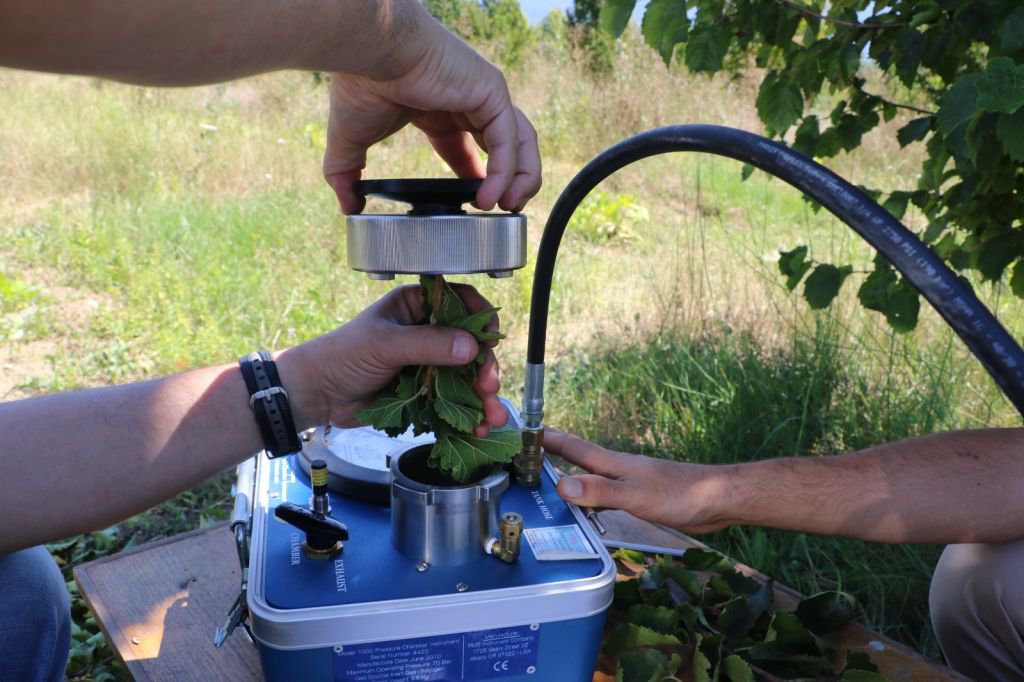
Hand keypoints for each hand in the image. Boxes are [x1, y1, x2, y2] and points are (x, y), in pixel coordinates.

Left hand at [279, 285, 507, 433]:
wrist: (317, 395)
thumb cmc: (342, 357)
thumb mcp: (385, 344)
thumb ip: (428, 344)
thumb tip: (471, 347)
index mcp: (416, 307)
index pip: (460, 302)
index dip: (480, 318)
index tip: (490, 340)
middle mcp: (427, 332)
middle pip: (470, 346)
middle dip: (484, 369)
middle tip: (489, 387)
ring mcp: (427, 364)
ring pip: (465, 378)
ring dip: (482, 398)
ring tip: (492, 418)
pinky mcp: (423, 392)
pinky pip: (452, 402)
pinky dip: (466, 416)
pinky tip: (477, 429)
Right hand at [322, 23, 540, 214]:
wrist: (368, 52)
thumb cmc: (359, 83)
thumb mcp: (350, 140)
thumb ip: (348, 175)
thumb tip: (347, 207)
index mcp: (441, 110)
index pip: (472, 149)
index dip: (479, 179)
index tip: (476, 204)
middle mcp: (468, 100)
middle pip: (507, 146)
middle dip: (511, 181)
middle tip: (503, 210)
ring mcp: (483, 94)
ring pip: (520, 142)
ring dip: (520, 178)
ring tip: (507, 207)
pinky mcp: (491, 92)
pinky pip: (509, 139)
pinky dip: (506, 171)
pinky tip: (490, 196)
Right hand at [545, 429, 732, 533]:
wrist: (717, 499)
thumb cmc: (680, 494)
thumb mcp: (634, 495)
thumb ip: (600, 491)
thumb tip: (562, 486)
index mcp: (613, 463)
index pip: (573, 447)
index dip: (548, 439)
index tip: (525, 432)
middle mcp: (618, 470)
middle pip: (579, 461)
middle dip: (553, 456)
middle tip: (527, 458)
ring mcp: (630, 483)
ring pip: (592, 479)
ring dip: (571, 480)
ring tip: (548, 486)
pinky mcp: (641, 498)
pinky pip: (606, 496)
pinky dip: (591, 501)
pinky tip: (588, 510)